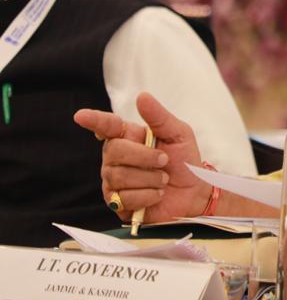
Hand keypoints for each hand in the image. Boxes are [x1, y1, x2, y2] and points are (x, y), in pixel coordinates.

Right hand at [74, 92, 210, 222]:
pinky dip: (148, 196)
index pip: (107, 126)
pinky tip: (157, 194)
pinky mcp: (117, 203)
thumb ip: (160, 117)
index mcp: (129, 137)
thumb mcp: (179, 135)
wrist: (193, 194)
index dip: (94, 120)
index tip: (81, 116)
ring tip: (163, 179)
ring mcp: (113, 181)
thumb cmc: (184, 161)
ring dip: (151, 178)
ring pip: (119, 176)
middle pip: (115, 151)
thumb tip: (142, 96)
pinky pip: (124, 198)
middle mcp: (115, 157)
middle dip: (145, 156)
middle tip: (165, 160)